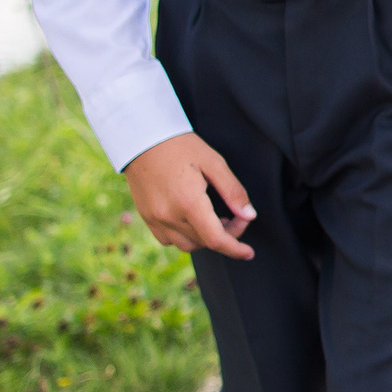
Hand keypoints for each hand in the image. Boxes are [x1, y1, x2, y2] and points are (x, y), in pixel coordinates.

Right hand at [125, 132, 254, 258]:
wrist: (142, 139)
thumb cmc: (181, 146)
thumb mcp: (214, 162)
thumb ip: (233, 191)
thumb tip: (249, 215)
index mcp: (188, 202)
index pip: (215, 239)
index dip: (235, 249)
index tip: (249, 253)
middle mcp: (169, 215)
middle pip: (204, 242)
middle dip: (226, 235)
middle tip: (236, 216)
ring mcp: (154, 219)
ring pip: (186, 245)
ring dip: (205, 239)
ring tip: (215, 218)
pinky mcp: (146, 217)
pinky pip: (169, 239)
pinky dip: (185, 237)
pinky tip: (193, 219)